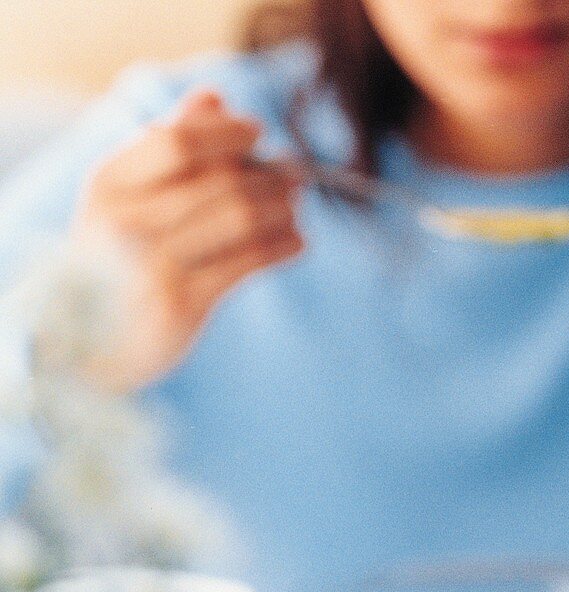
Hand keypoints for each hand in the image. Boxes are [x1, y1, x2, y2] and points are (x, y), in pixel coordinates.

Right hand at [74, 89, 303, 391]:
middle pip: (219, 180)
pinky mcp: (183, 302)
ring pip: (240, 217)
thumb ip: (165, 146)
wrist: (96, 344)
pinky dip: (283, 247)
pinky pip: (249, 262)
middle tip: (294, 177)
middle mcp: (127, 221)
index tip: (258, 133)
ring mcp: (154, 263)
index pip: (178, 141)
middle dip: (267, 175)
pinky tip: (298, 243)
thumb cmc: (118, 263)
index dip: (225, 133)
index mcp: (109, 184)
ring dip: (282, 208)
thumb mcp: (127, 199)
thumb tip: (213, 97)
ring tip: (297, 208)